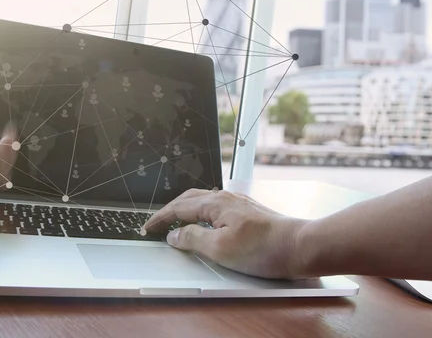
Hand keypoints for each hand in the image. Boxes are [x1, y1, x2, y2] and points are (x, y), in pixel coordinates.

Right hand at [143, 189, 308, 278]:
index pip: (178, 208)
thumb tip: (174, 234)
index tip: (147, 228)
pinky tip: (205, 222)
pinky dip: (200, 212)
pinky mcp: (247, 211)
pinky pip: (215, 206)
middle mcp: (225, 198)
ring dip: (184, 209)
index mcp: (215, 203)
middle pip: (188, 199)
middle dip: (170, 210)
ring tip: (175, 222)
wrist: (300, 246)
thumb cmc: (264, 248)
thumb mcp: (220, 248)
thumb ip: (193, 238)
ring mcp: (238, 202)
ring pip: (202, 201)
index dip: (160, 218)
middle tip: (157, 224)